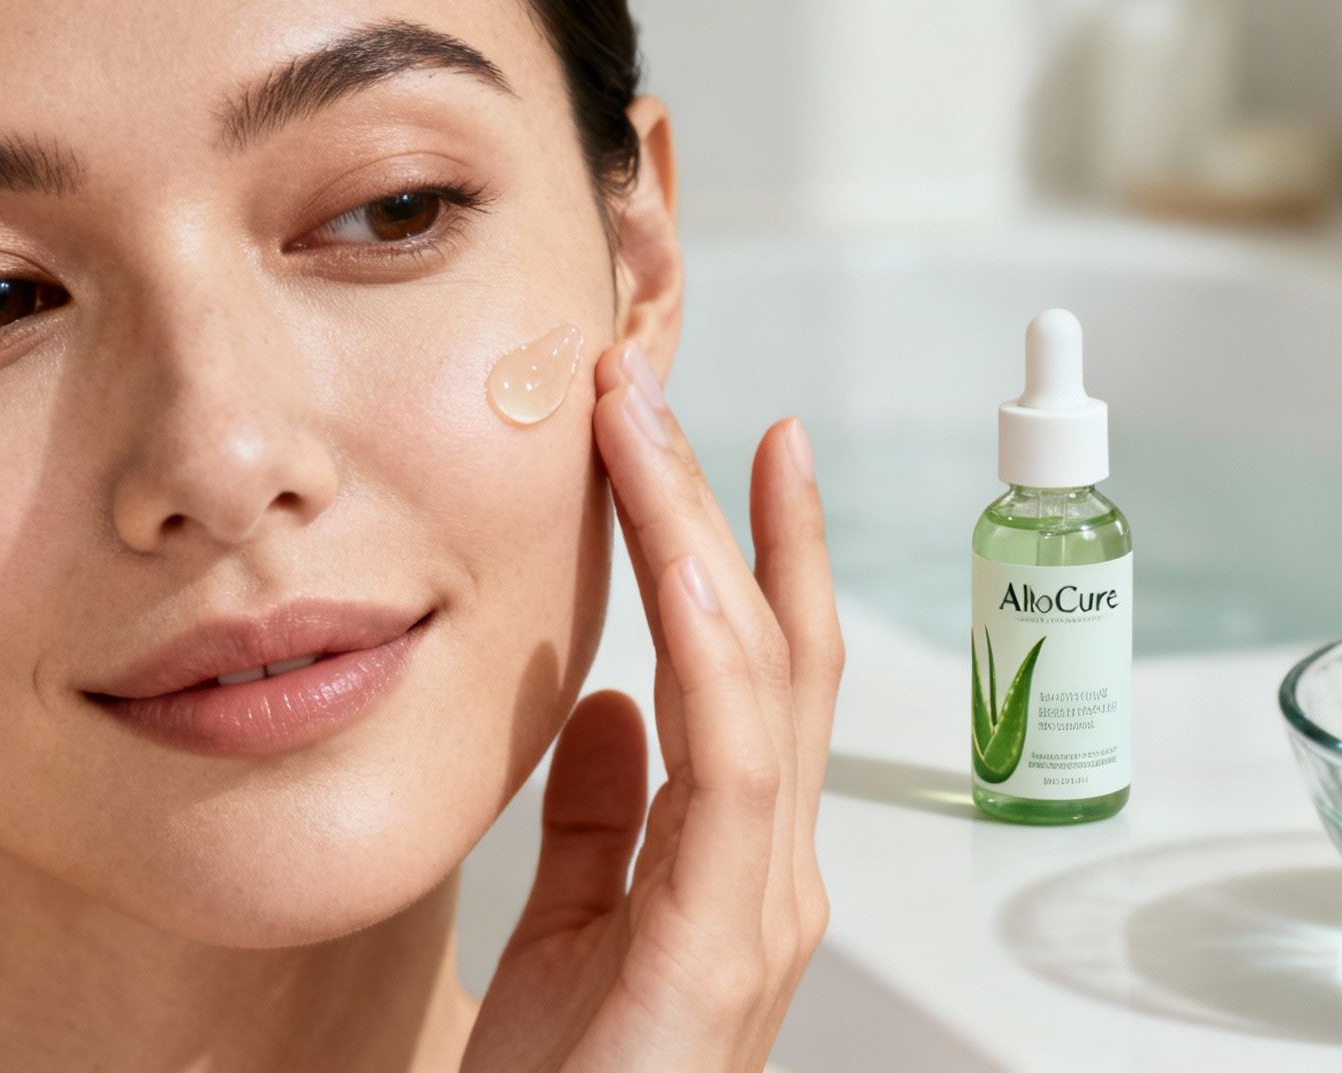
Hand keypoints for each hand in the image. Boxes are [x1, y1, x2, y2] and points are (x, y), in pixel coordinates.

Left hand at [462, 341, 843, 1072]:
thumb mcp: (568, 932)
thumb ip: (600, 822)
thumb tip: (609, 707)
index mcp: (736, 866)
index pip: (759, 676)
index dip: (752, 552)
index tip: (725, 443)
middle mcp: (771, 876)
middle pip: (773, 654)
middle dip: (723, 511)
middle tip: (663, 391)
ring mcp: (761, 911)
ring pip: (759, 681)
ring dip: (706, 540)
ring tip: (654, 431)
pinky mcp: (720, 950)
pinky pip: (731, 771)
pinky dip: (714, 653)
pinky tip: (676, 569)